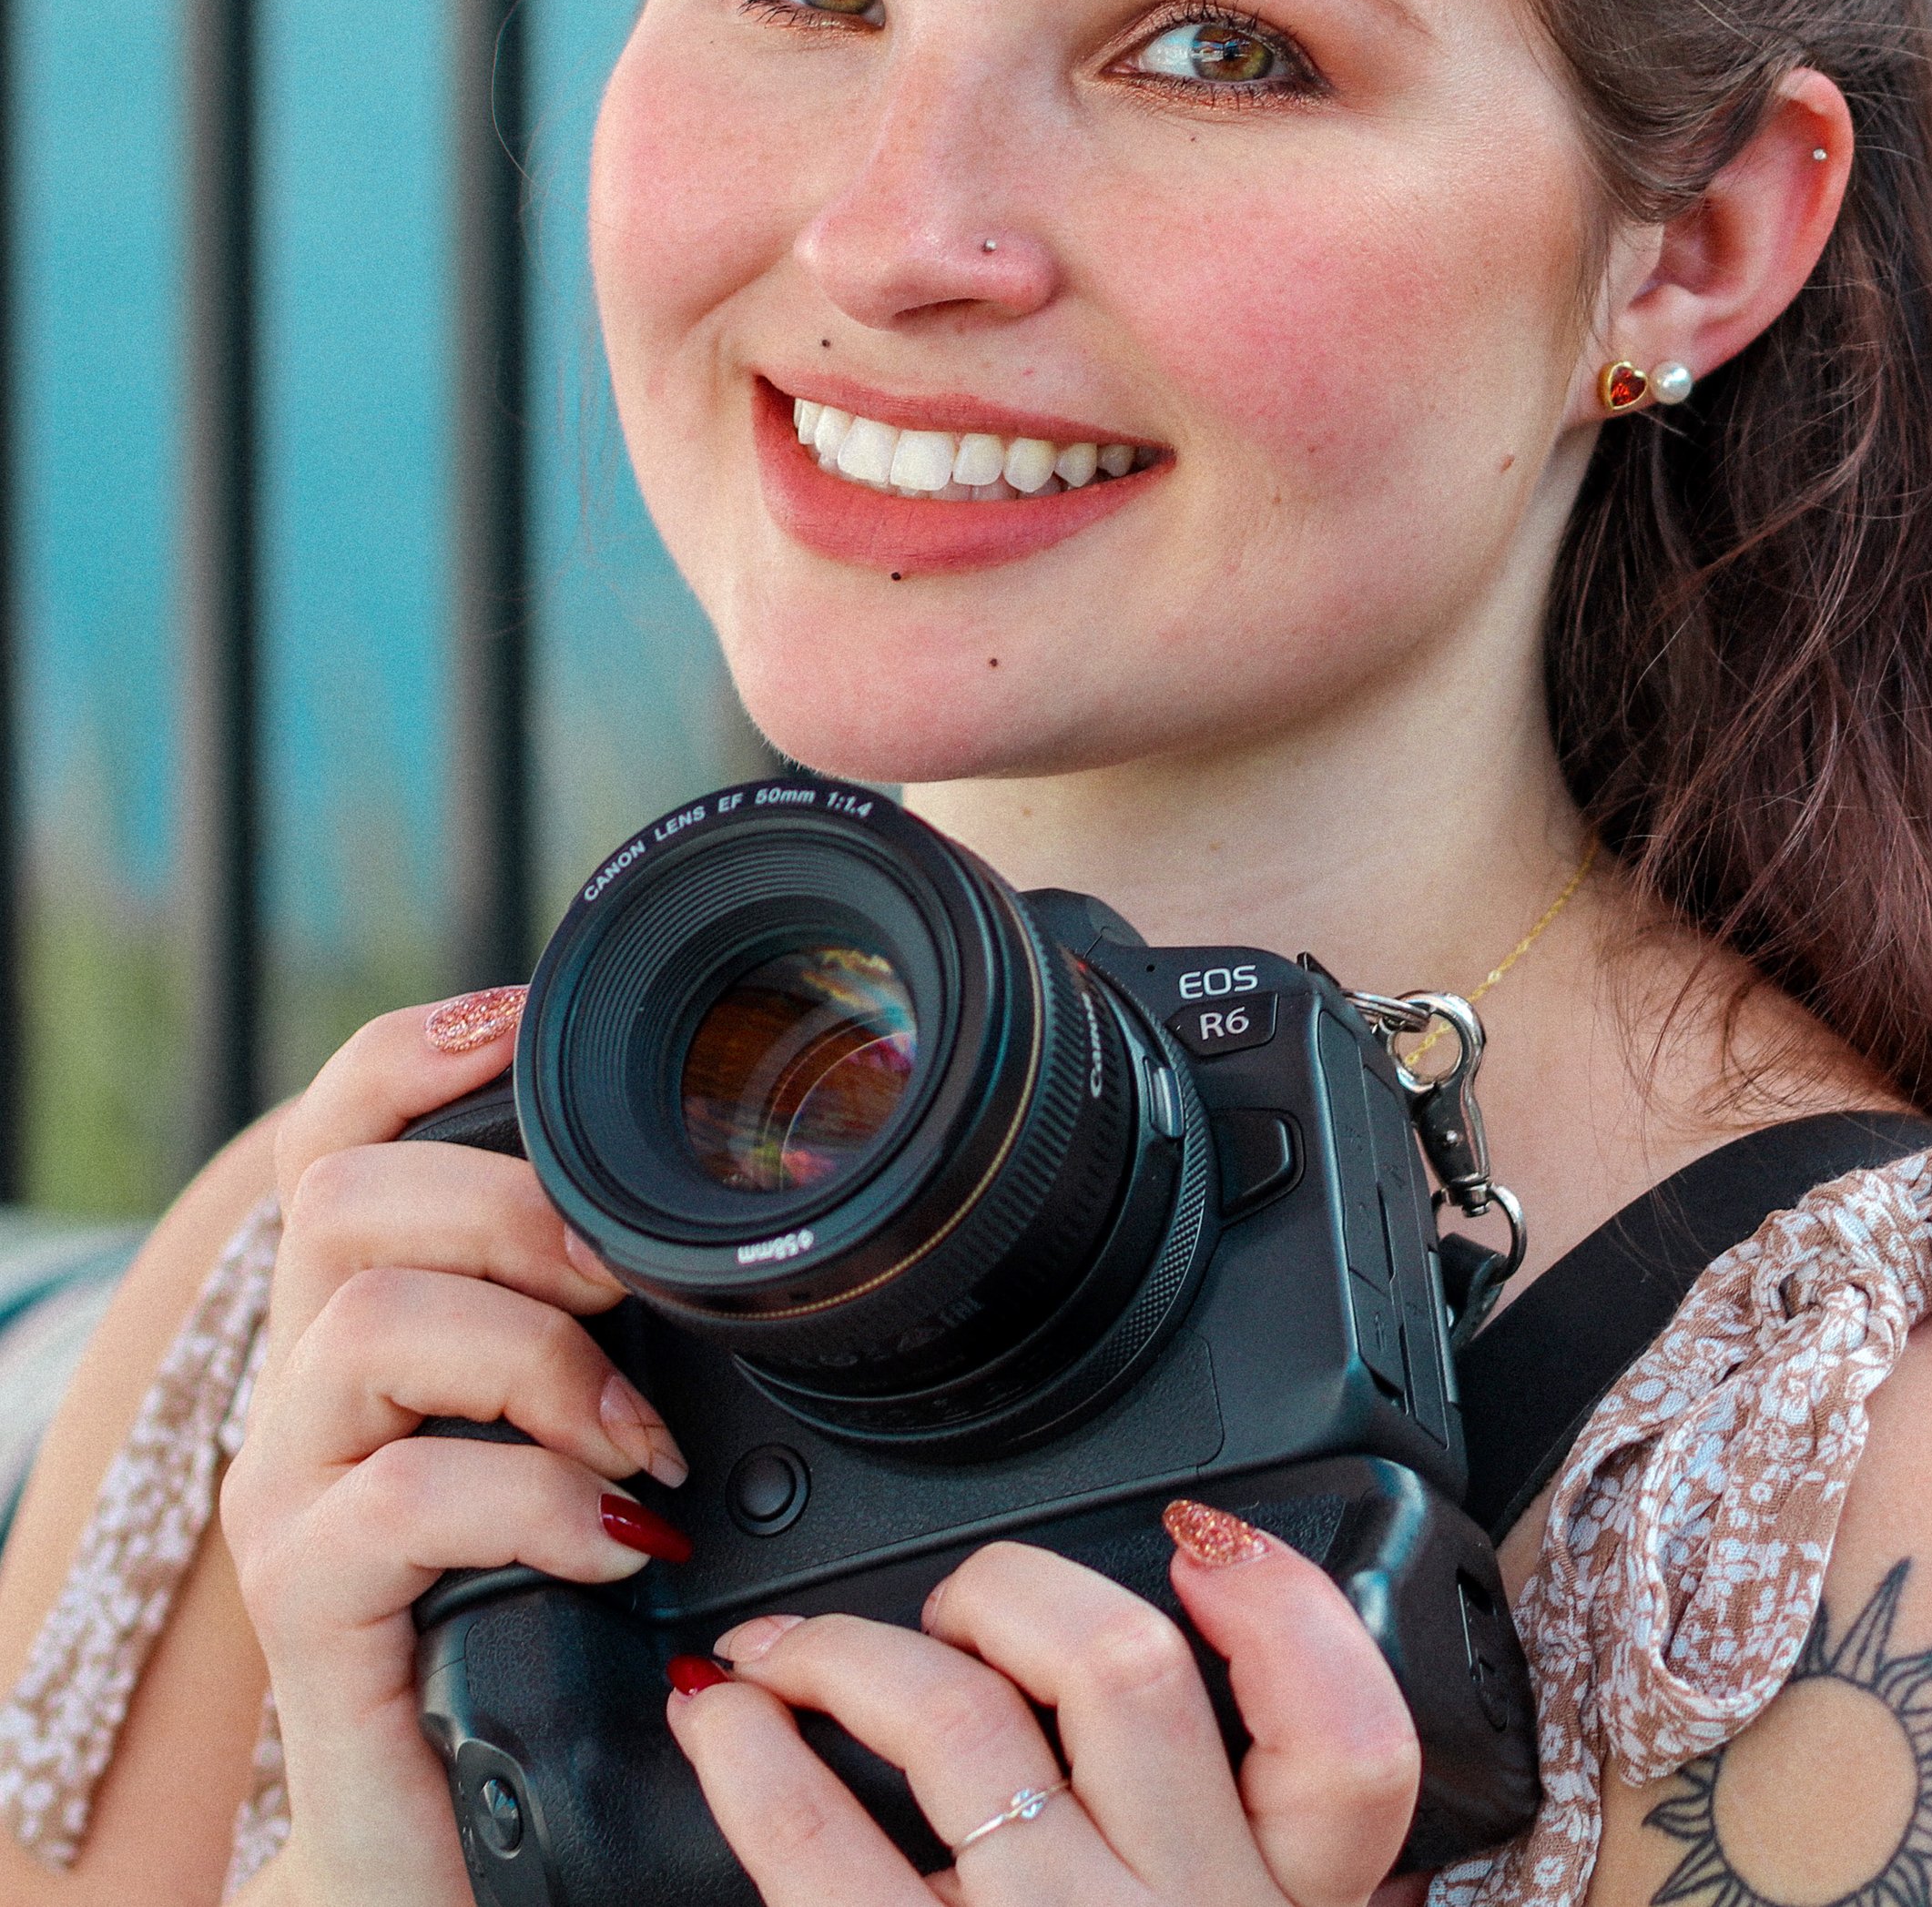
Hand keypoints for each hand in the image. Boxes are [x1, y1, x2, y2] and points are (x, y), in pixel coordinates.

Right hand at [218, 991, 692, 1906]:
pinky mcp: (305, 1601)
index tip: (523, 1020)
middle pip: (344, 1195)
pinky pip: (401, 1495)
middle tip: (623, 1284)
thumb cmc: (535, 1620)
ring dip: (537, 1358)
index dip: (421, 1049)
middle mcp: (303, 1385)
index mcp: (366, 1320)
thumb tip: (725, 1234)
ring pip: (365, 1320)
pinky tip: (619, 1540)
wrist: (446, 1840)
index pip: (341, 1131)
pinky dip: (535, 1500)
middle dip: (509, 1206)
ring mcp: (290, 1488)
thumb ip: (603, 1332)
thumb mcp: (571, 1440)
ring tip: (639, 1439)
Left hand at [666, 1503, 1420, 1905]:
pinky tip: (723, 1731)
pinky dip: (756, 1763)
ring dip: (852, 1651)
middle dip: (1012, 1590)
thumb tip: (1205, 1675)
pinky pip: (823, 1853)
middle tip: (953, 1605)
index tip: (1200, 1547)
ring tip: (790, 1652)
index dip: (1281, 1606)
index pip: (1354, 1741)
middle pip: (1127, 1672)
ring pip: (965, 1724)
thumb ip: (1249, 1866)